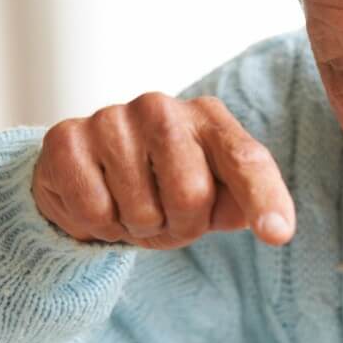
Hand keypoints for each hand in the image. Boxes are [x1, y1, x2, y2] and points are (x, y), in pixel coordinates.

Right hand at [32, 92, 295, 249]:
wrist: (90, 181)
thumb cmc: (165, 189)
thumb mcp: (213, 201)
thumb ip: (241, 206)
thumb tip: (273, 225)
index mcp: (210, 120)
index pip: (246, 159)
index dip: (264, 198)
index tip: (277, 234)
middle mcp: (162, 108)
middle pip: (191, 195)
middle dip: (180, 225)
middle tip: (164, 216)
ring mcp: (111, 118)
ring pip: (141, 210)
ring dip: (137, 227)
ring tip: (129, 207)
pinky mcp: (66, 138)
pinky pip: (95, 211)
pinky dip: (98, 226)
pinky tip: (98, 203)